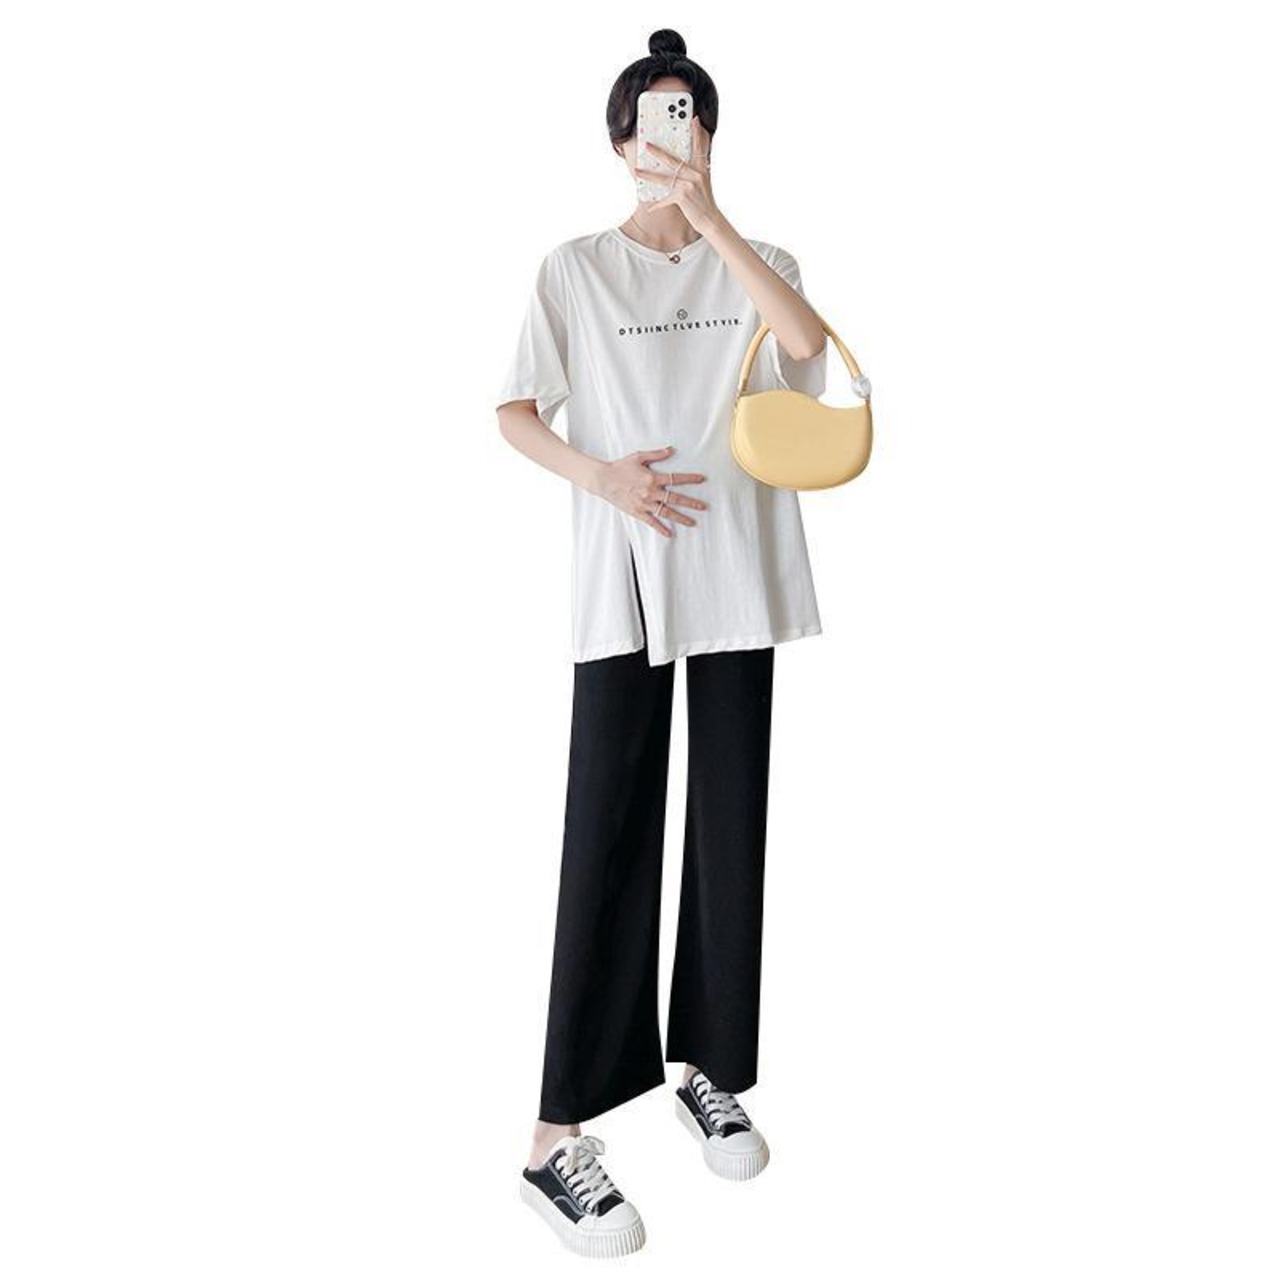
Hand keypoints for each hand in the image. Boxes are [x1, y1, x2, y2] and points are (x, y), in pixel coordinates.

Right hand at [591, 446, 707, 538]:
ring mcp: (644, 504)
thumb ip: (656, 454)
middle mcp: (650, 492)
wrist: (603, 480)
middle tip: (704, 507)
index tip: (702, 479)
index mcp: (652, 478)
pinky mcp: (637, 512)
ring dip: (681, 518)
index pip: (676, 479)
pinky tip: (670, 534)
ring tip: (692, 522)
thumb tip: (671, 450)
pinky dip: (661, 529)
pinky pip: (652, 522)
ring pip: (667, 512)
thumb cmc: (620, 467)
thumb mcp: (638, 457)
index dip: (690, 479)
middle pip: (675, 499)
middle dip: (691, 503)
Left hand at [634, 116, 719, 233]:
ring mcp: (689, 185)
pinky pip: (666, 199)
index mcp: (701, 169)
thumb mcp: (703, 182)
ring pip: (664, 178)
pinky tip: (649, 207)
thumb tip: (679, 164)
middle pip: (673, 160)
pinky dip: (657, 204)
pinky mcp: (683, 197)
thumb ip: (694, 171)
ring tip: (636, 171)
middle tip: (646, 144)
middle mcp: (696, 174)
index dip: (697, 132)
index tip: (694, 119)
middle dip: (658, 152)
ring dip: (648, 175)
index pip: (699, 147)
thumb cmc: (704, 201)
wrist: (710, 219)